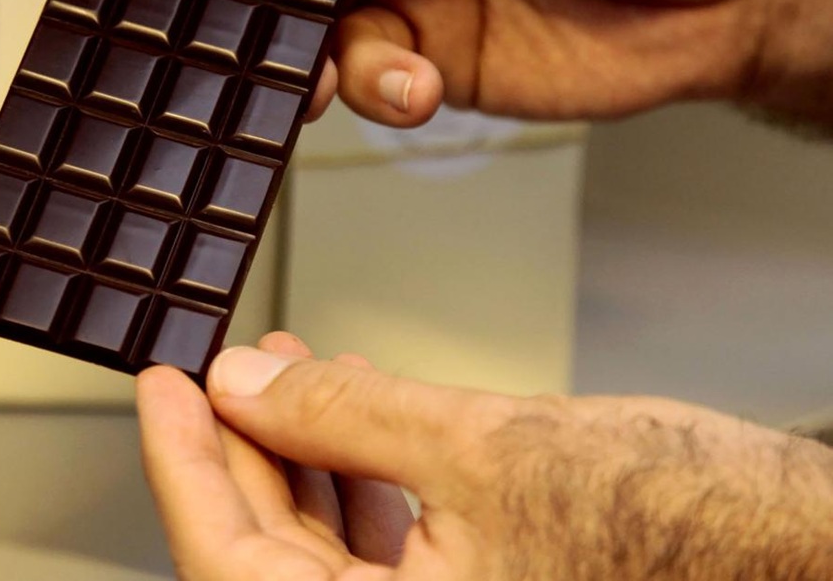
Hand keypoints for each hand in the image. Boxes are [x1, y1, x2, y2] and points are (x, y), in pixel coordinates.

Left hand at [136, 334, 832, 579]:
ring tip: (290, 368)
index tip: (158, 387)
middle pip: (269, 549)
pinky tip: (356, 406)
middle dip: (245, 444)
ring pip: (322, 541)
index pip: (231, 564)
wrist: (799, 545)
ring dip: (302, 448)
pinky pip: (382, 538)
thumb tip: (242, 385)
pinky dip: (359, 467)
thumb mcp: (486, 447)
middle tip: (225, 366)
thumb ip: (348, 418)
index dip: (182, 465)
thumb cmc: (682, 525)